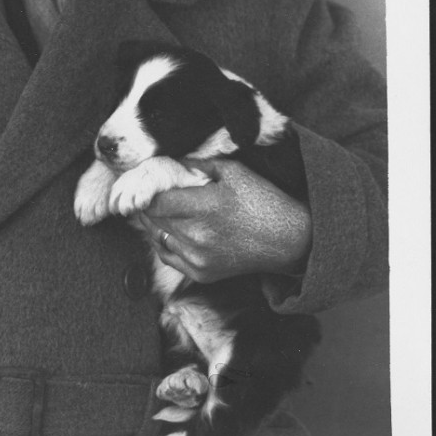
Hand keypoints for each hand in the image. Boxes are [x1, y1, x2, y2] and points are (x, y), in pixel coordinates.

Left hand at [136, 158, 310, 282]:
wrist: (288, 240)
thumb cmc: (262, 201)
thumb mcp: (233, 172)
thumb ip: (197, 165)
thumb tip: (170, 163)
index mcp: (204, 207)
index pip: (155, 201)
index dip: (146, 191)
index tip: (147, 183)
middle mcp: (197, 236)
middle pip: (152, 219)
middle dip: (148, 204)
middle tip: (148, 194)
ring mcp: (198, 258)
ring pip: (156, 237)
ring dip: (153, 222)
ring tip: (158, 210)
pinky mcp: (201, 273)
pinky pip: (167, 257)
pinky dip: (162, 242)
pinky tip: (167, 229)